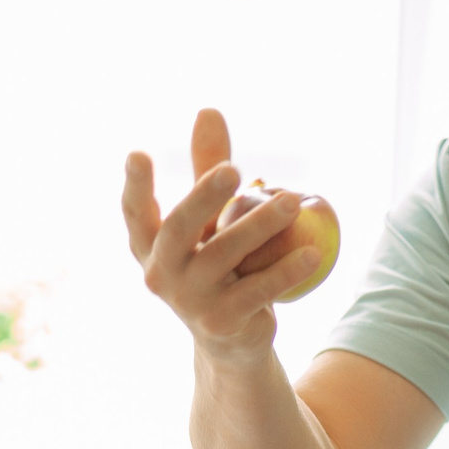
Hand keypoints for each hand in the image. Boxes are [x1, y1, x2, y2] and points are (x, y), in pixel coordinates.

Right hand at [122, 108, 324, 366]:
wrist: (232, 338)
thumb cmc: (218, 264)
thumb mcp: (210, 218)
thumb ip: (207, 167)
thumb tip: (208, 110)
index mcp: (150, 247)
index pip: (135, 213)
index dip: (135, 185)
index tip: (138, 154)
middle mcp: (160, 274)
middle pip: (178, 231)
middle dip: (203, 197)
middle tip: (233, 169)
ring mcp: (189, 301)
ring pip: (224, 256)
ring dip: (260, 226)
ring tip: (296, 202)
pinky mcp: (222, 322)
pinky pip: (258, 290)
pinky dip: (286, 271)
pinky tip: (313, 252)